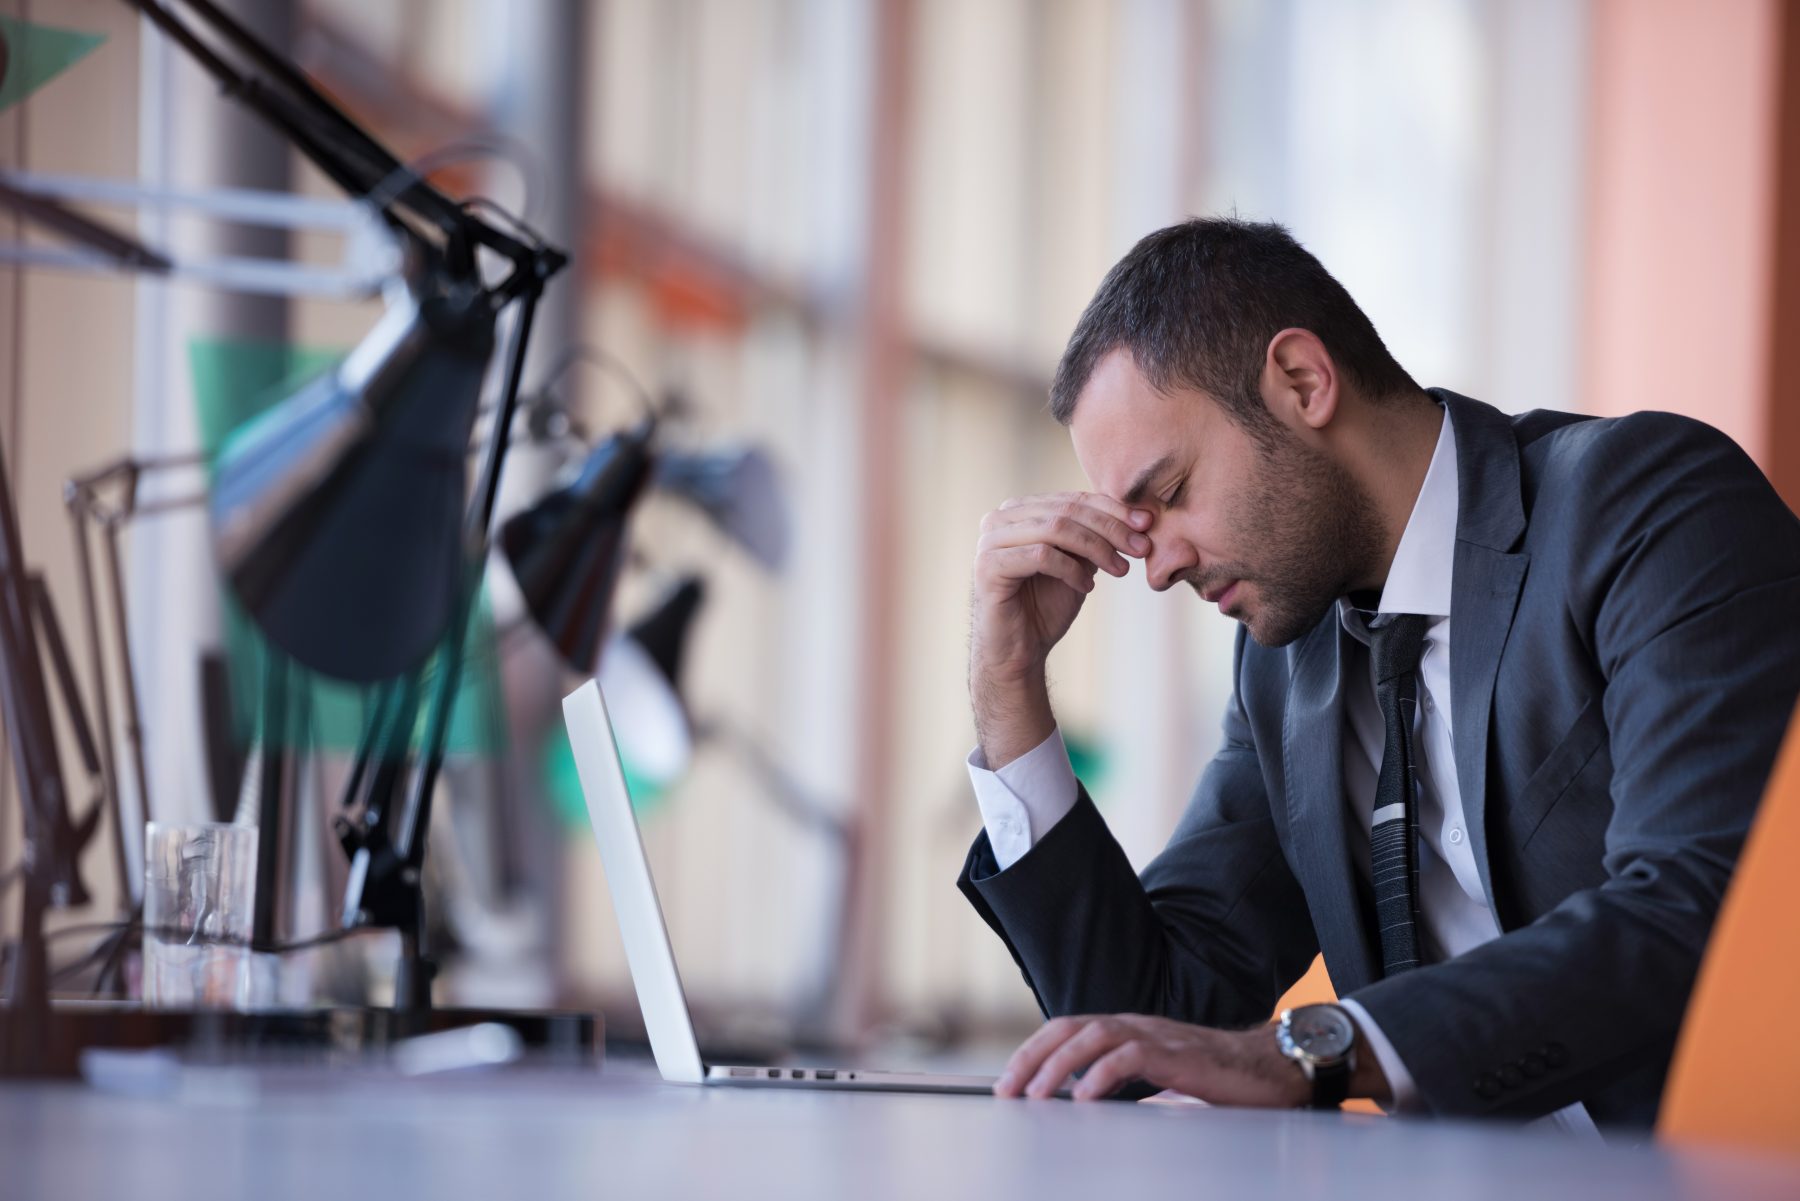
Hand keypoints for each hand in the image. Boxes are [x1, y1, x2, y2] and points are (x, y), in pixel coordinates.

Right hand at [969, 493, 1151, 765]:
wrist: (1017, 652)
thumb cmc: (1045, 607)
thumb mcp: (1078, 564)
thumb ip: (1096, 538)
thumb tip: (1139, 517)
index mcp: (1019, 511)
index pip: (1073, 499)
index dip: (1113, 510)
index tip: (1147, 525)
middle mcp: (999, 519)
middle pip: (1066, 511)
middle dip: (1111, 528)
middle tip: (1141, 548)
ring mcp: (990, 541)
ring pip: (1056, 529)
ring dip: (1097, 548)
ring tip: (1120, 570)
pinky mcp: (989, 566)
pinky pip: (1041, 556)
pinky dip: (1072, 569)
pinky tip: (1087, 587)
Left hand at [994, 1014, 1310, 1105]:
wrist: (1269, 1067)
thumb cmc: (1216, 1076)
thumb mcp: (1158, 1078)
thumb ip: (1124, 1083)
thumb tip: (1083, 1104)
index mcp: (1128, 1029)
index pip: (1068, 1030)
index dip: (1034, 1052)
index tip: (1008, 1082)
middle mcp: (1136, 1025)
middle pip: (1070, 1028)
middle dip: (1033, 1057)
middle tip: (1007, 1090)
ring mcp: (1156, 1037)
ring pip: (1094, 1036)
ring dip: (1059, 1065)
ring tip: (1037, 1095)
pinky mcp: (1177, 1055)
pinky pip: (1131, 1057)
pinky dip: (1102, 1075)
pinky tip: (1085, 1097)